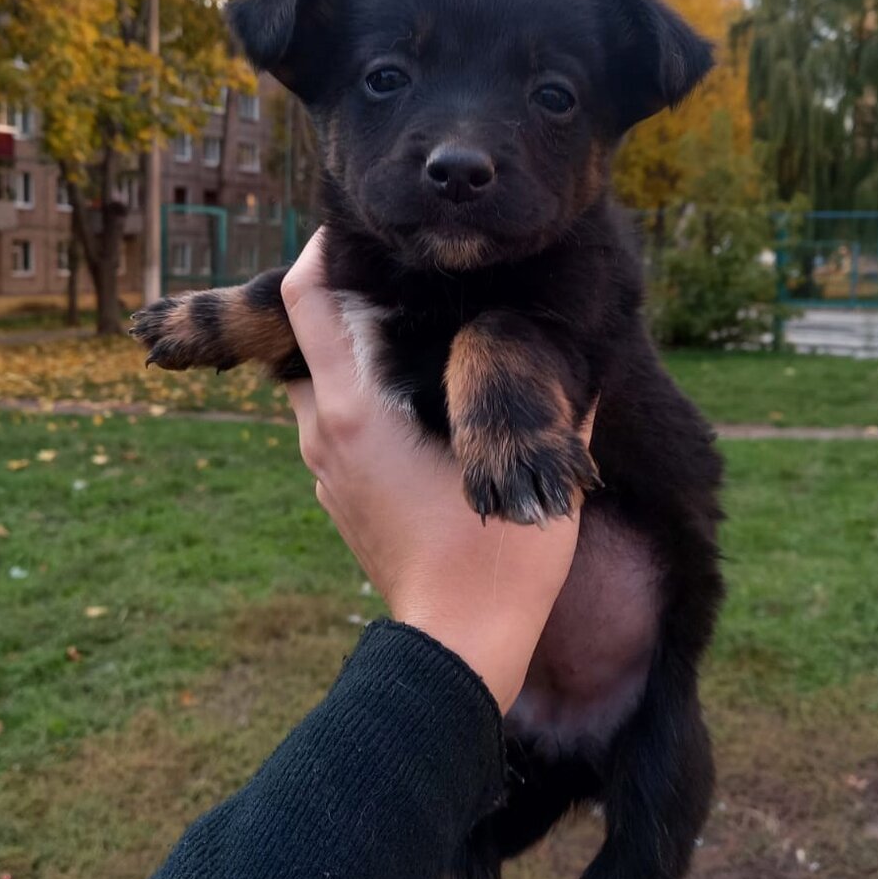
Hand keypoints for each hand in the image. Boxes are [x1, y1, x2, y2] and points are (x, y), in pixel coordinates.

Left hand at [281, 230, 586, 712]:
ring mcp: (325, 474)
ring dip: (352, 360)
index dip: (320, 249)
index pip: (304, 299)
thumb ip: (549, 402)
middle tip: (403, 287)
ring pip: (318, 390)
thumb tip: (573, 358)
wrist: (457, 644)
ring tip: (412, 346)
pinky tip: (413, 413)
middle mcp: (324, 434)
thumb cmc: (495, 557)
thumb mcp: (531, 467)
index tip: (361, 233)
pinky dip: (358, 406)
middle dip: (346, 306)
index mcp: (354, 409)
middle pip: (307, 340)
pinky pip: (334, 433)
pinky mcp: (338, 503)